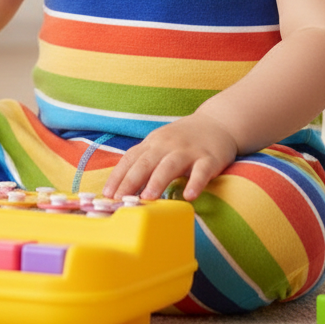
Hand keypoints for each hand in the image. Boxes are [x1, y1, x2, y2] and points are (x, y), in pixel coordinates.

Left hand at [102, 112, 239, 201]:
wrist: (217, 123)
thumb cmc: (182, 140)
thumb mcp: (160, 145)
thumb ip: (144, 162)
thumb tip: (121, 188)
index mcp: (152, 143)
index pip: (130, 159)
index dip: (117, 176)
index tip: (107, 194)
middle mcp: (167, 145)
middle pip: (145, 162)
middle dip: (130, 181)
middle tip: (120, 200)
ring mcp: (188, 151)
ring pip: (170, 165)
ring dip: (157, 181)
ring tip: (147, 198)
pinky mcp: (210, 158)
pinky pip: (201, 171)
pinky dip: (195, 183)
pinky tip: (189, 196)